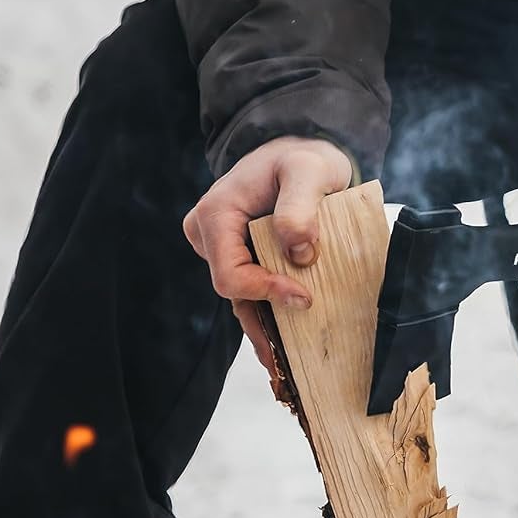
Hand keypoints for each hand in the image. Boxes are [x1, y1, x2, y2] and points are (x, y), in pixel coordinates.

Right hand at [183, 135, 353, 372]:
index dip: (264, 292)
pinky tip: (283, 347)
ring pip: (240, 298)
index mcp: (216, 214)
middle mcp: (208, 235)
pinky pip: (249, 292)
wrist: (298, 151)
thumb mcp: (308, 171)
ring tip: (284, 366)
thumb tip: (301, 255)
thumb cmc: (302, 157)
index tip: (304, 299)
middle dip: (262, 322)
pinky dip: (267, 316)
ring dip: (264, 329)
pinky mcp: (238, 258)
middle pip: (232, 292)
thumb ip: (301, 208)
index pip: (230, 273)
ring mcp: (220, 249)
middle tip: (292, 356)